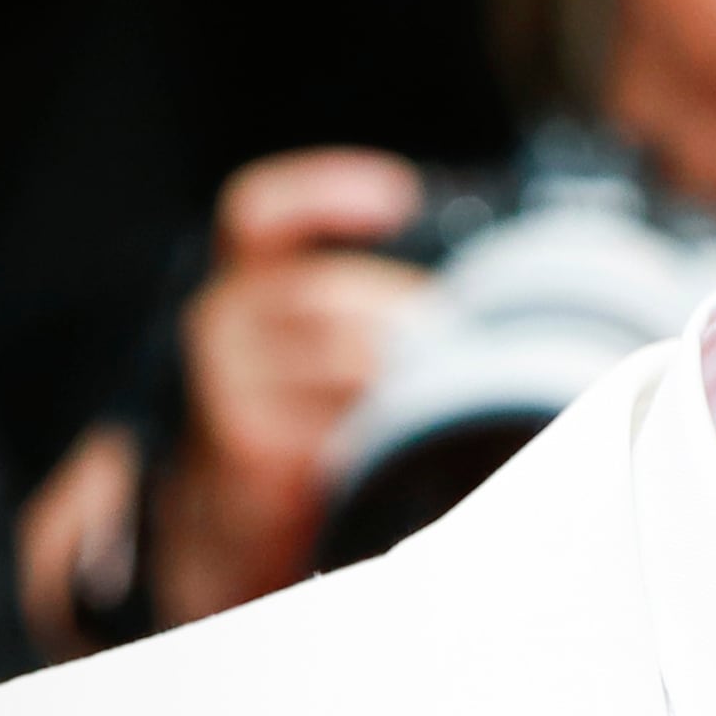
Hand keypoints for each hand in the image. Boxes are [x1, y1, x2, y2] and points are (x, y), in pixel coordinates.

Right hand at [152, 150, 427, 629]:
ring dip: (412, 374)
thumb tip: (491, 294)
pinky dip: (390, 429)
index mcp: (246, 283)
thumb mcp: (323, 351)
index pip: (260, 214)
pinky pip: (338, 426)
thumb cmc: (304, 418)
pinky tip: (414, 436)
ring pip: (344, 359)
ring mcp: (228, 386)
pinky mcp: (248, 448)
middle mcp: (224, 322)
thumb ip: (374, 309)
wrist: (232, 521)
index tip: (399, 198)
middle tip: (467, 335)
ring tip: (456, 389)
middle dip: (409, 311)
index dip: (324, 194)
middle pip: (330, 294)